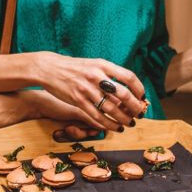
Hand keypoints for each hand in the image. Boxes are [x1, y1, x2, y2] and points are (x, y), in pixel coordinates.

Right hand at [30, 52, 145, 131]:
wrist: (49, 68)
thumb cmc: (75, 67)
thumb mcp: (93, 64)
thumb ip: (109, 74)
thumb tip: (128, 90)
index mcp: (102, 64)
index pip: (129, 77)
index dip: (139, 89)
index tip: (142, 97)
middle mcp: (96, 76)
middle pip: (124, 94)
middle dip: (135, 107)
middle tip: (140, 114)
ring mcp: (86, 89)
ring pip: (111, 108)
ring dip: (123, 119)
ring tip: (129, 123)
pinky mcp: (78, 100)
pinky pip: (97, 116)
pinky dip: (108, 124)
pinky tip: (115, 127)